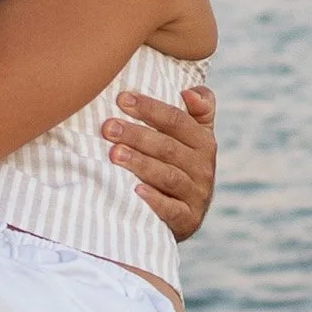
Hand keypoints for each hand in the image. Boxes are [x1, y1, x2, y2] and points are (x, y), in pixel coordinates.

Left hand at [102, 84, 217, 238]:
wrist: (183, 213)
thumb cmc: (178, 162)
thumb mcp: (192, 135)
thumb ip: (198, 109)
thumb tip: (190, 92)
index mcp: (204, 142)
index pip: (177, 120)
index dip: (150, 108)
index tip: (121, 99)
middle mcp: (204, 167)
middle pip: (168, 147)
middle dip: (136, 135)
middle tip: (108, 128)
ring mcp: (197, 195)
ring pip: (168, 176)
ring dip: (140, 164)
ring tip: (114, 154)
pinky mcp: (188, 220)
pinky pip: (171, 209)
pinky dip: (154, 200)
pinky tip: (136, 191)